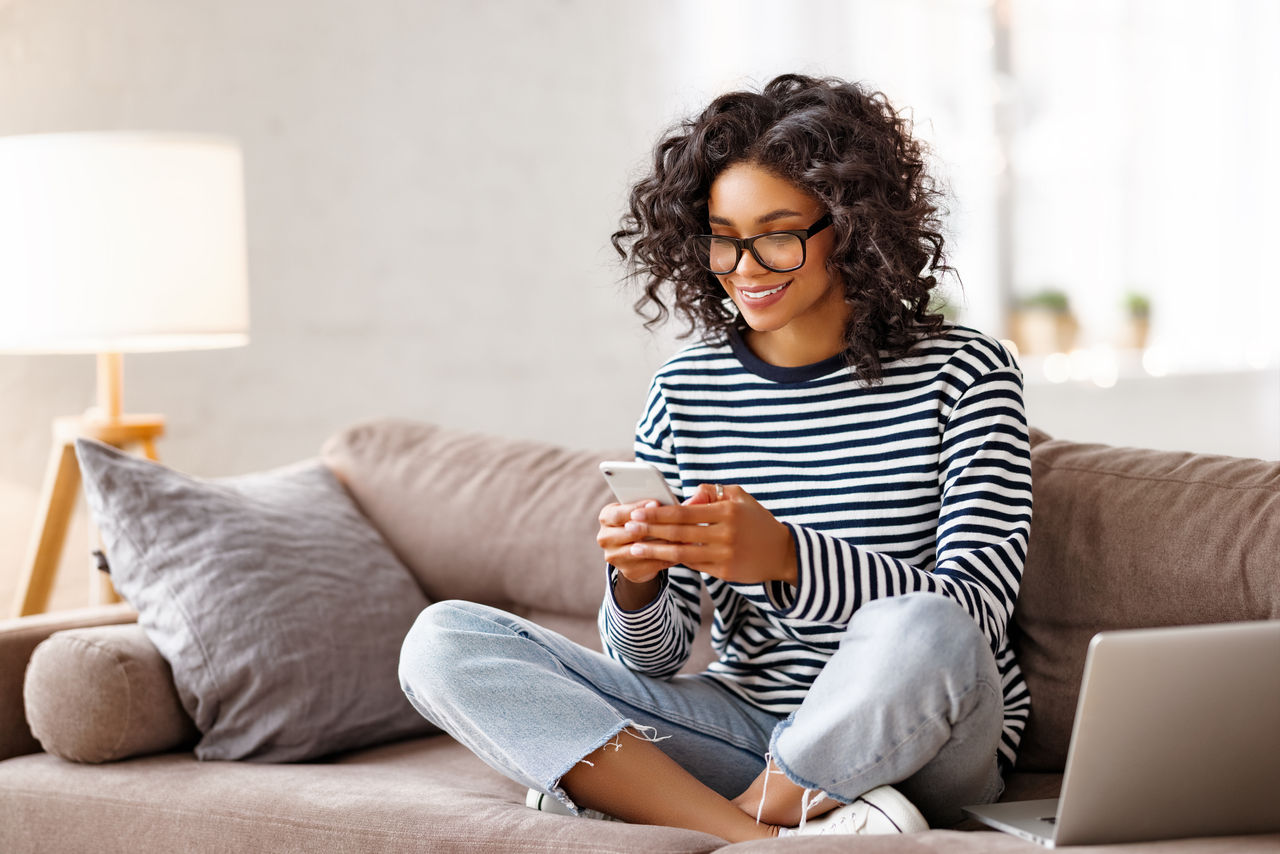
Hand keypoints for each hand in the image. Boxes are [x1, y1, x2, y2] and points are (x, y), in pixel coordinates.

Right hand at [597, 499, 676, 584]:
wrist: (635, 552)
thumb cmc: (639, 523)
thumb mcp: (638, 512)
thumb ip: (645, 507)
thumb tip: (662, 504)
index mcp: (606, 518)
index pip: (618, 514)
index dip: (637, 508)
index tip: (655, 503)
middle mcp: (605, 538)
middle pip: (629, 532)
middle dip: (652, 526)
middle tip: (674, 521)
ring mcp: (615, 557)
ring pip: (641, 550)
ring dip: (662, 543)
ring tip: (681, 536)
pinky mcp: (628, 571)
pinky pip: (650, 564)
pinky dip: (666, 557)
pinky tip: (680, 550)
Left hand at [622, 484, 797, 585]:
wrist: (781, 552)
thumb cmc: (756, 520)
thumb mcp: (740, 497)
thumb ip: (712, 492)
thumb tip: (687, 495)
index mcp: (727, 511)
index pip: (685, 512)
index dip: (659, 513)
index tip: (638, 512)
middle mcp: (725, 533)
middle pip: (679, 532)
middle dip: (651, 530)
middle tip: (628, 527)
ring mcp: (724, 554)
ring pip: (682, 552)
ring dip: (656, 550)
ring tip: (635, 547)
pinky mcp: (724, 571)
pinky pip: (693, 564)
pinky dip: (674, 560)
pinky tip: (657, 557)